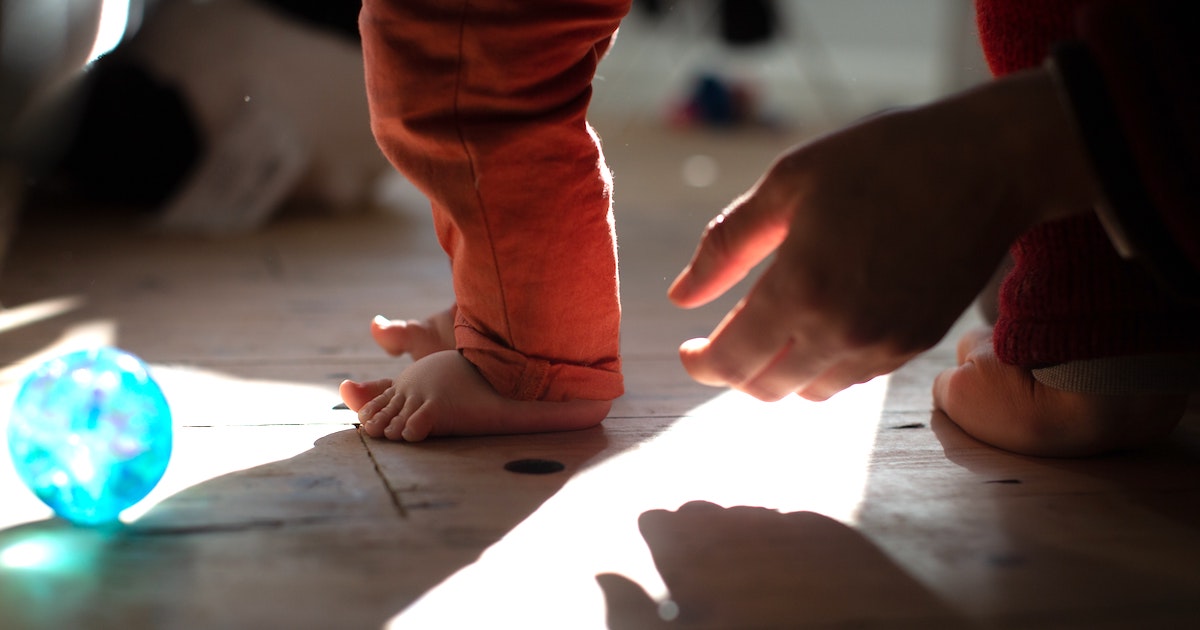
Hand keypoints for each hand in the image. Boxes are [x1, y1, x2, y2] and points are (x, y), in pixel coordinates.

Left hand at [668, 69, 1097, 400]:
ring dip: (779, 373)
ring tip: (771, 332)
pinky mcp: (915, 345)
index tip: (688, 350)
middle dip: (734, 372)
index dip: (700, 364)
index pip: (731, 360)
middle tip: (720, 343)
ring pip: (810, 392)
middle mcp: (842, 332)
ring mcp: (883, 346)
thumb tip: (680, 297)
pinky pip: (852, 378)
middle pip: (766, 389)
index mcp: (801, 288)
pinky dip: (823, 365)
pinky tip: (820, 325)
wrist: (985, 166)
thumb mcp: (787, 184)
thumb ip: (725, 246)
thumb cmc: (879, 161)